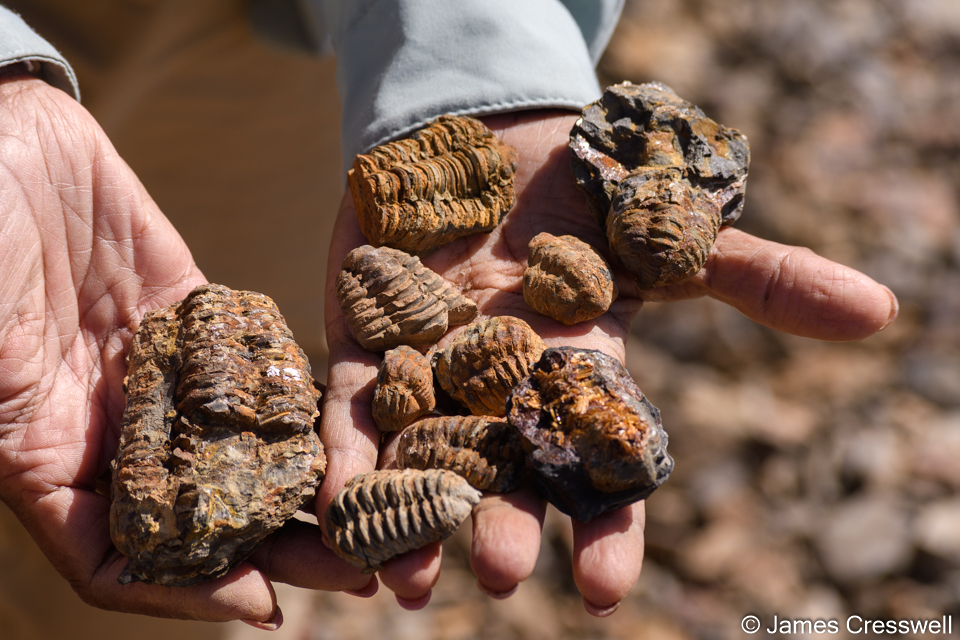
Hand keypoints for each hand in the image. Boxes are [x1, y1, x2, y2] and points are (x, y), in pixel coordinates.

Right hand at [0, 75, 370, 627]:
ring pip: (242, 445)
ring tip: (376, 508)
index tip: (264, 606)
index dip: (187, 592)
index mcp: (50, 455)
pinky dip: (294, 393)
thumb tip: (87, 532)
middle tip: (360, 571)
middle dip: (281, 548)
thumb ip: (31, 444)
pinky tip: (348, 420)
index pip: (123, 558)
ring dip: (305, 484)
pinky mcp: (193, 310)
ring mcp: (158, 368)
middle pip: (207, 510)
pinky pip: (253, 362)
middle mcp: (111, 423)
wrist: (0, 144)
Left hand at [319, 109, 896, 613]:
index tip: (606, 588)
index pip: (597, 465)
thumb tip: (879, 310)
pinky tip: (335, 503)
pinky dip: (343, 452)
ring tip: (407, 579)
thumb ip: (757, 276)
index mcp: (577, 374)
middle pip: (506, 471)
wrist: (486, 137)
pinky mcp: (369, 342)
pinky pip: (351, 406)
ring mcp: (432, 372)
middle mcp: (502, 391)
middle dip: (507, 521)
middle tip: (501, 573)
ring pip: (422, 458)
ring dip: (413, 516)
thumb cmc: (582, 193)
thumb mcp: (668, 232)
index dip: (605, 526)